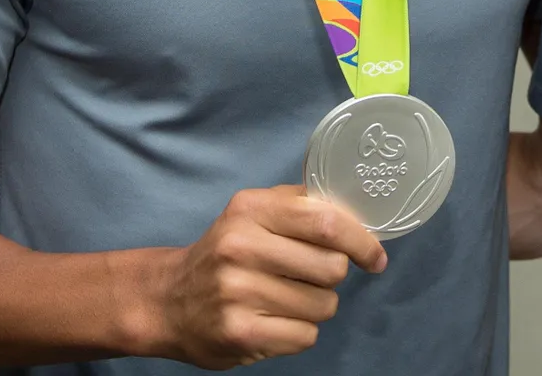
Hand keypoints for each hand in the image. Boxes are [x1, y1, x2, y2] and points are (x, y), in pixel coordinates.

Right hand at [146, 185, 386, 368]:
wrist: (166, 301)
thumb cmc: (224, 253)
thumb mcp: (252, 212)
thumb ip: (301, 205)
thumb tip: (358, 212)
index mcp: (251, 209)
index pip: (327, 222)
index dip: (362, 241)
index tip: (375, 256)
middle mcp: (241, 247)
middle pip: (333, 267)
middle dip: (332, 275)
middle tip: (309, 277)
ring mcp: (238, 292)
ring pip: (324, 305)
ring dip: (316, 306)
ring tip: (285, 299)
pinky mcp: (240, 332)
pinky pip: (306, 335)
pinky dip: (300, 332)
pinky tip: (274, 321)